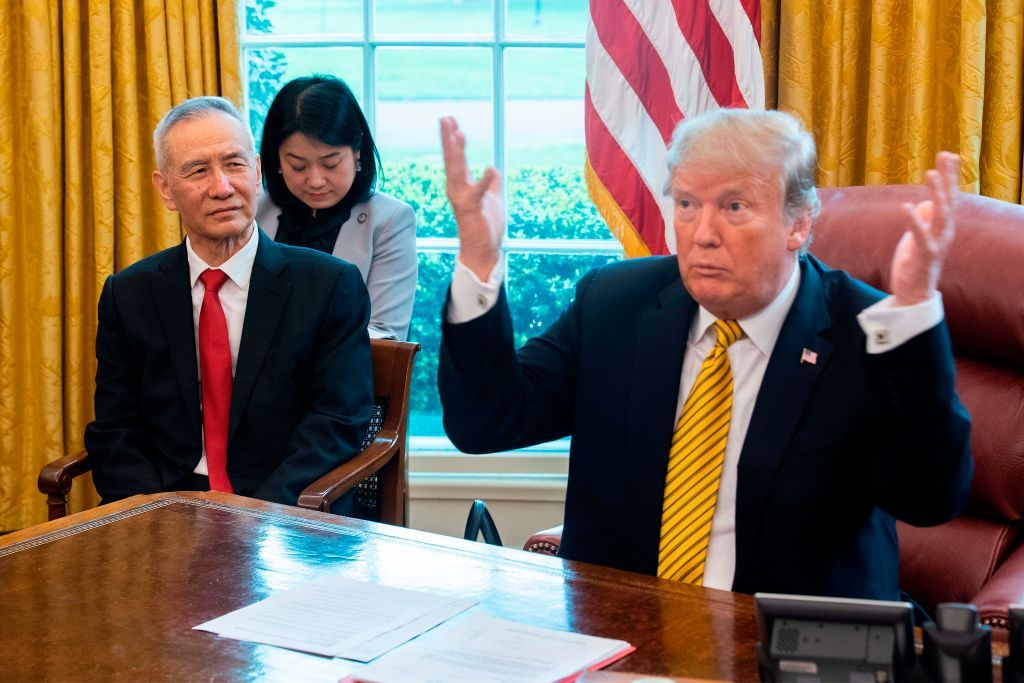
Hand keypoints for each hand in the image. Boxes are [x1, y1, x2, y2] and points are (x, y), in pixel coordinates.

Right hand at [440, 116, 502, 280]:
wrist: (482, 250)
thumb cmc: (485, 226)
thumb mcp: (491, 198)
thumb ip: (491, 183)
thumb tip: (493, 170)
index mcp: (462, 185)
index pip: (456, 158)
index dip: (453, 139)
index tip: (450, 120)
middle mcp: (457, 189)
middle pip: (452, 159)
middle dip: (448, 138)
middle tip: (445, 118)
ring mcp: (462, 198)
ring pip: (458, 170)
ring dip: (457, 151)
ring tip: (458, 133)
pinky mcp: (472, 208)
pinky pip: (479, 192)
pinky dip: (485, 181)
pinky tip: (490, 168)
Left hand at [890, 151, 958, 305]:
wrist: (915, 293)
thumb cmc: (916, 263)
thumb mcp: (918, 237)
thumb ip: (923, 220)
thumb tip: (923, 204)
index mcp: (943, 226)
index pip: (949, 196)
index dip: (950, 176)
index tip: (948, 154)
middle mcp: (945, 232)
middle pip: (950, 200)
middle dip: (948, 177)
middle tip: (945, 155)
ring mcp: (937, 243)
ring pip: (941, 214)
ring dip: (937, 193)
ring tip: (930, 173)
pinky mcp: (924, 256)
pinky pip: (921, 236)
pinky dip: (914, 221)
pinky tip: (907, 206)